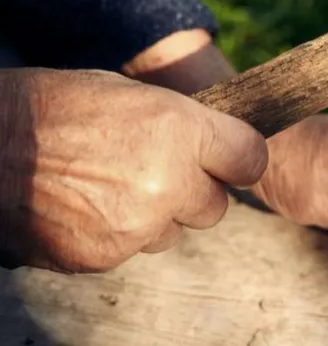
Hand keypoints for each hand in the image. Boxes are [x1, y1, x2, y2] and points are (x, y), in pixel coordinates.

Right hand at [0, 68, 267, 272]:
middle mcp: (168, 181)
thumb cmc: (55, 107)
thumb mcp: (132, 95)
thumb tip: (211, 146)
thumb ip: (182, 125)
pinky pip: (133, 250)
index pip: (250, 158)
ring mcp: (137, 224)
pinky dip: (117, 234)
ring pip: (173, 232)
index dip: (238, 159)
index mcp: (180, 129)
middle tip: (158, 172)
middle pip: (215, 206)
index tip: (228, 160)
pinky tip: (87, 207)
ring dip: (155, 216)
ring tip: (111, 188)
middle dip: (193, 192)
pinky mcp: (105, 255)